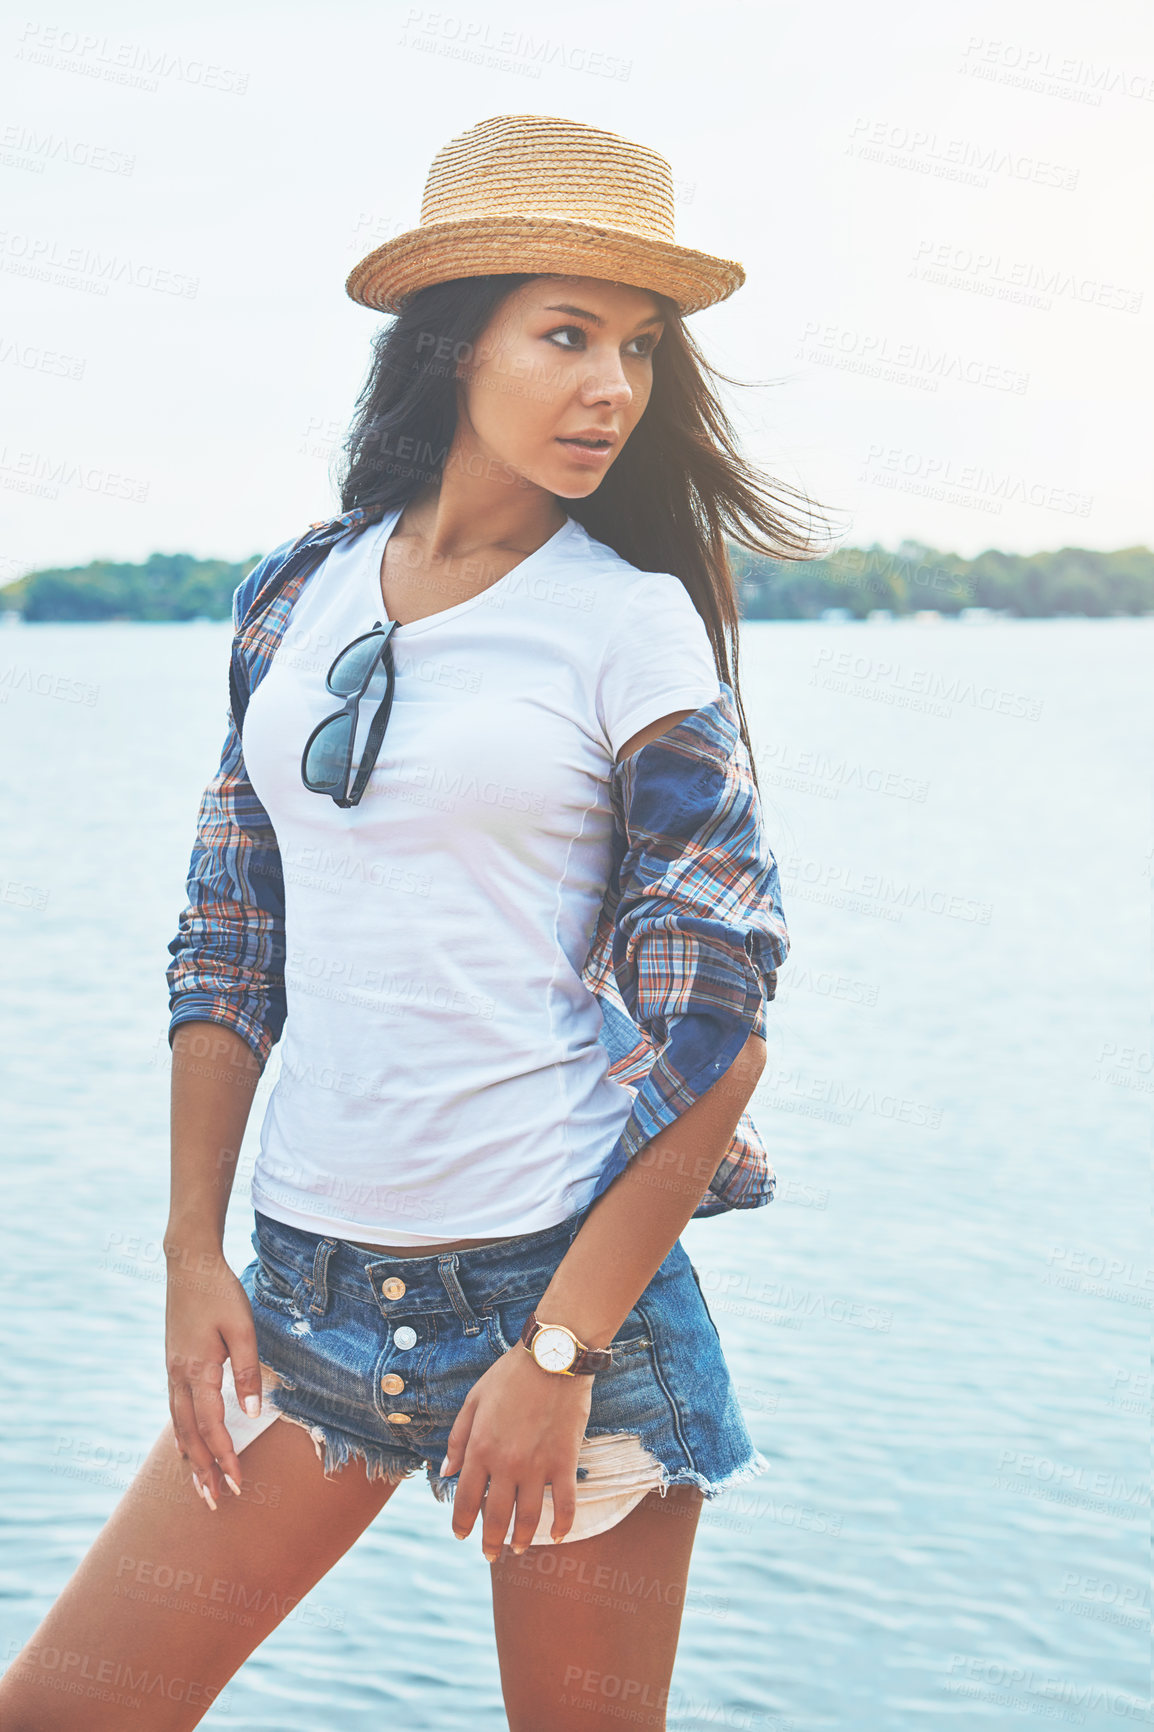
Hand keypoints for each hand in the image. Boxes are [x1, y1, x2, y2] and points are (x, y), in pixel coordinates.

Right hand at [165, 1244, 262, 1509]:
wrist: (188, 1264)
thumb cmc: (221, 1293)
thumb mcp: (243, 1328)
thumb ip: (248, 1370)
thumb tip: (251, 1414)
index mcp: (198, 1371)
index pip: (212, 1427)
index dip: (225, 1458)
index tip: (238, 1485)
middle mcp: (179, 1377)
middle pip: (189, 1437)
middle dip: (203, 1472)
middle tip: (215, 1504)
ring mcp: (172, 1371)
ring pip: (178, 1426)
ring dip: (191, 1459)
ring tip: (200, 1487)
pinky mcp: (173, 1364)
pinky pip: (176, 1411)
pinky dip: (183, 1435)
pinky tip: (189, 1445)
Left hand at [442, 1340, 593, 1559]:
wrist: (553, 1358)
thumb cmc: (510, 1375)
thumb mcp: (473, 1401)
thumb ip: (457, 1439)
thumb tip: (446, 1472)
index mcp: (480, 1448)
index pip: (465, 1500)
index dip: (461, 1523)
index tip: (461, 1535)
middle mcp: (506, 1464)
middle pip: (495, 1518)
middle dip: (490, 1542)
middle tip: (489, 1555)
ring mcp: (538, 1466)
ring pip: (528, 1518)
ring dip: (521, 1540)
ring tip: (518, 1548)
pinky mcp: (565, 1462)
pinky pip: (565, 1504)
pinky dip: (561, 1525)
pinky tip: (555, 1536)